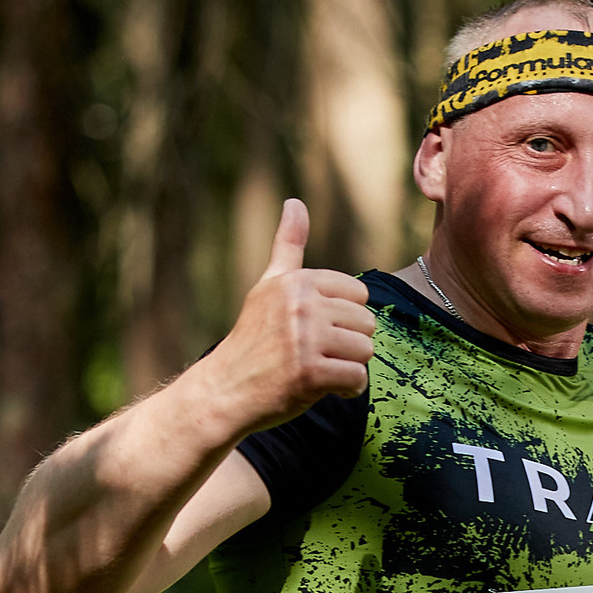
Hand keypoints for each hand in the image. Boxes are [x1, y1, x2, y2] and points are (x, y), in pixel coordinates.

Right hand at [197, 199, 375, 433]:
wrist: (226, 390)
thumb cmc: (253, 339)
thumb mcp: (268, 286)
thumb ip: (287, 246)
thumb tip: (295, 202)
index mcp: (297, 281)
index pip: (358, 295)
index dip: (344, 318)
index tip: (317, 329)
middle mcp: (301, 304)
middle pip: (367, 323)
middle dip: (349, 344)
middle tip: (318, 354)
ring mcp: (304, 339)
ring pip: (365, 351)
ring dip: (350, 367)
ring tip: (321, 370)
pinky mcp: (309, 373)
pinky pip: (357, 379)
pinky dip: (348, 389)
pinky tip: (327, 389)